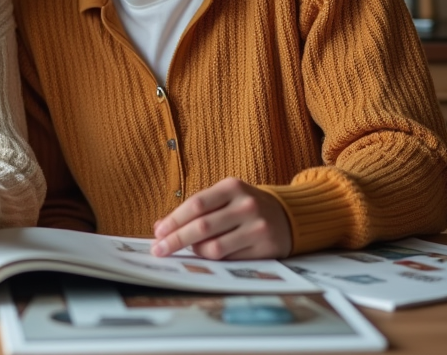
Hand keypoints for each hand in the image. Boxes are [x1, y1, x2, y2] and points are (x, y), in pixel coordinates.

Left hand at [150, 177, 291, 259]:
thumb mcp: (223, 198)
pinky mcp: (266, 248)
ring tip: (189, 250)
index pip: (196, 204)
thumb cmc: (244, 206)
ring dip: (195, 251)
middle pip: (202, 227)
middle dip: (176, 240)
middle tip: (159, 250)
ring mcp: (257, 227)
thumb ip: (195, 209)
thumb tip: (160, 227)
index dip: (174, 220)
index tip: (158, 233)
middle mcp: (246, 205)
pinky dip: (214, 259)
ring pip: (215, 247)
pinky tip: (208, 255)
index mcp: (232, 187)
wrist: (288, 216)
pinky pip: (230, 259)